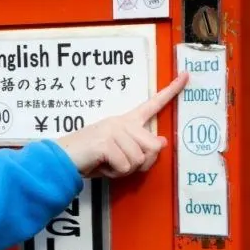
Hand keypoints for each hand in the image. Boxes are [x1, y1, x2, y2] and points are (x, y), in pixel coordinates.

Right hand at [56, 72, 187, 177]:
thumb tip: (162, 142)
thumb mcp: (120, 155)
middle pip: (153, 147)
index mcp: (126, 121)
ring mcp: (114, 130)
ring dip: (124, 171)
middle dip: (141, 163)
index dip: (171, 91)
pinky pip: (125, 166)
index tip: (186, 76)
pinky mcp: (107, 142)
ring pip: (139, 160)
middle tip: (121, 164)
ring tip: (108, 164)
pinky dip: (114, 173)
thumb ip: (141, 148)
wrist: (63, 158)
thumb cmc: (92, 158)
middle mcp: (122, 122)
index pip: (152, 105)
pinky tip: (102, 165)